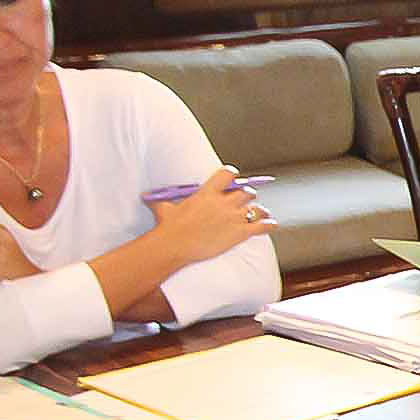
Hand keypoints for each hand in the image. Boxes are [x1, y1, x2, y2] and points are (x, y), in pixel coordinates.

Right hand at [146, 166, 275, 266]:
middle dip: (247, 195)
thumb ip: (163, 200)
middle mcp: (224, 202)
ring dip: (259, 210)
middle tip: (246, 201)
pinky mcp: (240, 233)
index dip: (233, 176)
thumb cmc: (169, 227)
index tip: (234, 179)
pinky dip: (269, 224)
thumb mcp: (164, 208)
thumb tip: (147, 197)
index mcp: (207, 192)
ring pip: (257, 208)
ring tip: (261, 213)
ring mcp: (233, 217)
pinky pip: (262, 226)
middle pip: (246, 192)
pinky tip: (272, 224)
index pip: (228, 174)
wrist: (174, 245)